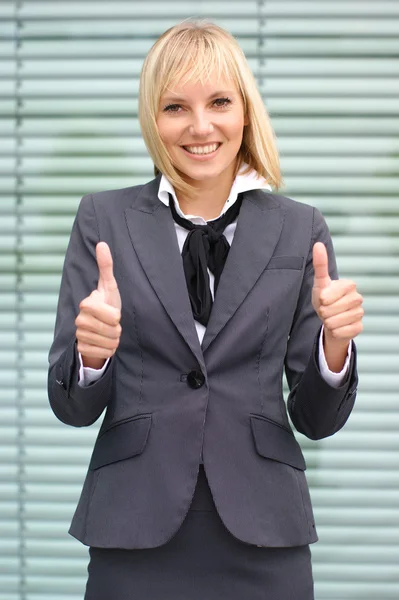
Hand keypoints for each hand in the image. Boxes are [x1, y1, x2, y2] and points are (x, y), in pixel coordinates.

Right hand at [75, 242, 121, 368]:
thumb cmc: (107, 304)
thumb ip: (106, 266)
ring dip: (114, 340)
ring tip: (108, 332)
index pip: (113, 316)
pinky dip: (109, 350)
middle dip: (117, 329)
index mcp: (86, 304)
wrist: (99, 327)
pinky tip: (103, 343)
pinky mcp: (81, 349)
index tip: (112, 312)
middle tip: (111, 324)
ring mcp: (79, 335)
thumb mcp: (109, 286)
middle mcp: (79, 320)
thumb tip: (102, 243)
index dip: (117, 316)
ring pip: (109, 343)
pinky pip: (104, 353)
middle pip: (112, 331)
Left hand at [312, 242, 362, 370]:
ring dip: (328, 322)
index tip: (322, 298)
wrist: (329, 319)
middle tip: (325, 309)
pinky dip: (334, 331)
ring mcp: (360, 313)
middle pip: (332, 309)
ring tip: (330, 317)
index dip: (322, 299)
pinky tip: (336, 327)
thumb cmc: (324, 298)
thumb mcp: (319, 282)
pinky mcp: (359, 327)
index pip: (330, 294)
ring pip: (336, 321)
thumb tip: (318, 244)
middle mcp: (358, 298)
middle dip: (323, 311)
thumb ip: (320, 264)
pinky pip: (342, 332)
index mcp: (349, 285)